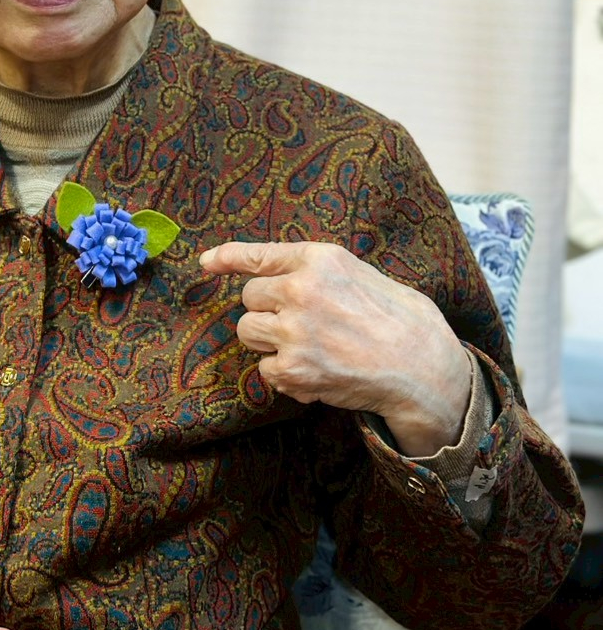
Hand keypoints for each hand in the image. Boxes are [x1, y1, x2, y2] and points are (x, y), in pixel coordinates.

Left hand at [198, 239, 471, 455]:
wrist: (423, 369)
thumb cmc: (399, 319)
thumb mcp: (360, 274)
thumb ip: (317, 271)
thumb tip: (276, 277)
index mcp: (319, 259)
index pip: (258, 255)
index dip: (226, 258)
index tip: (205, 263)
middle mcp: (300, 289)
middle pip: (249, 298)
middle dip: (267, 311)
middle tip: (301, 324)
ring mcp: (293, 330)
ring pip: (248, 332)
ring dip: (269, 342)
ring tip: (309, 348)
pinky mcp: (292, 369)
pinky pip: (264, 369)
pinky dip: (284, 375)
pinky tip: (317, 372)